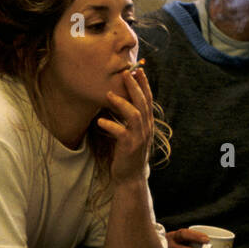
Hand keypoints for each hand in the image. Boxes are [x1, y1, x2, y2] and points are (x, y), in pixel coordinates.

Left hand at [97, 66, 153, 185]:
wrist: (130, 177)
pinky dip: (110, 125)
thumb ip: (128, 119)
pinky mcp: (129, 147)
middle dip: (135, 87)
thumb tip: (116, 101)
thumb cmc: (127, 153)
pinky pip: (121, 132)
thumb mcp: (131, 133)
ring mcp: (139, 138)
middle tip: (126, 73)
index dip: (144, 84)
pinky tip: (100, 121)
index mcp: (147, 124)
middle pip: (143, 102)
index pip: (148, 99)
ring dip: (122, 103)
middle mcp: (146, 128)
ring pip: (134, 115)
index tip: (138, 70)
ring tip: (109, 94)